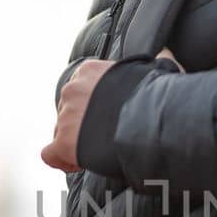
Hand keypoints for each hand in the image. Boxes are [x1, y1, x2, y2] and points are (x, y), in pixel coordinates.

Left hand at [40, 48, 183, 172]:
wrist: (152, 123)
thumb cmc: (158, 98)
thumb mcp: (155, 72)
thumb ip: (152, 64)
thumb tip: (166, 52)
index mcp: (90, 71)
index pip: (79, 89)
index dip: (91, 107)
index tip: (105, 119)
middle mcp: (73, 89)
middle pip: (69, 110)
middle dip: (83, 124)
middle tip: (104, 136)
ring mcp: (67, 116)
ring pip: (61, 132)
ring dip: (76, 142)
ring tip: (98, 151)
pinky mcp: (65, 141)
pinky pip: (51, 154)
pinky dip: (62, 161)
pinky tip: (78, 164)